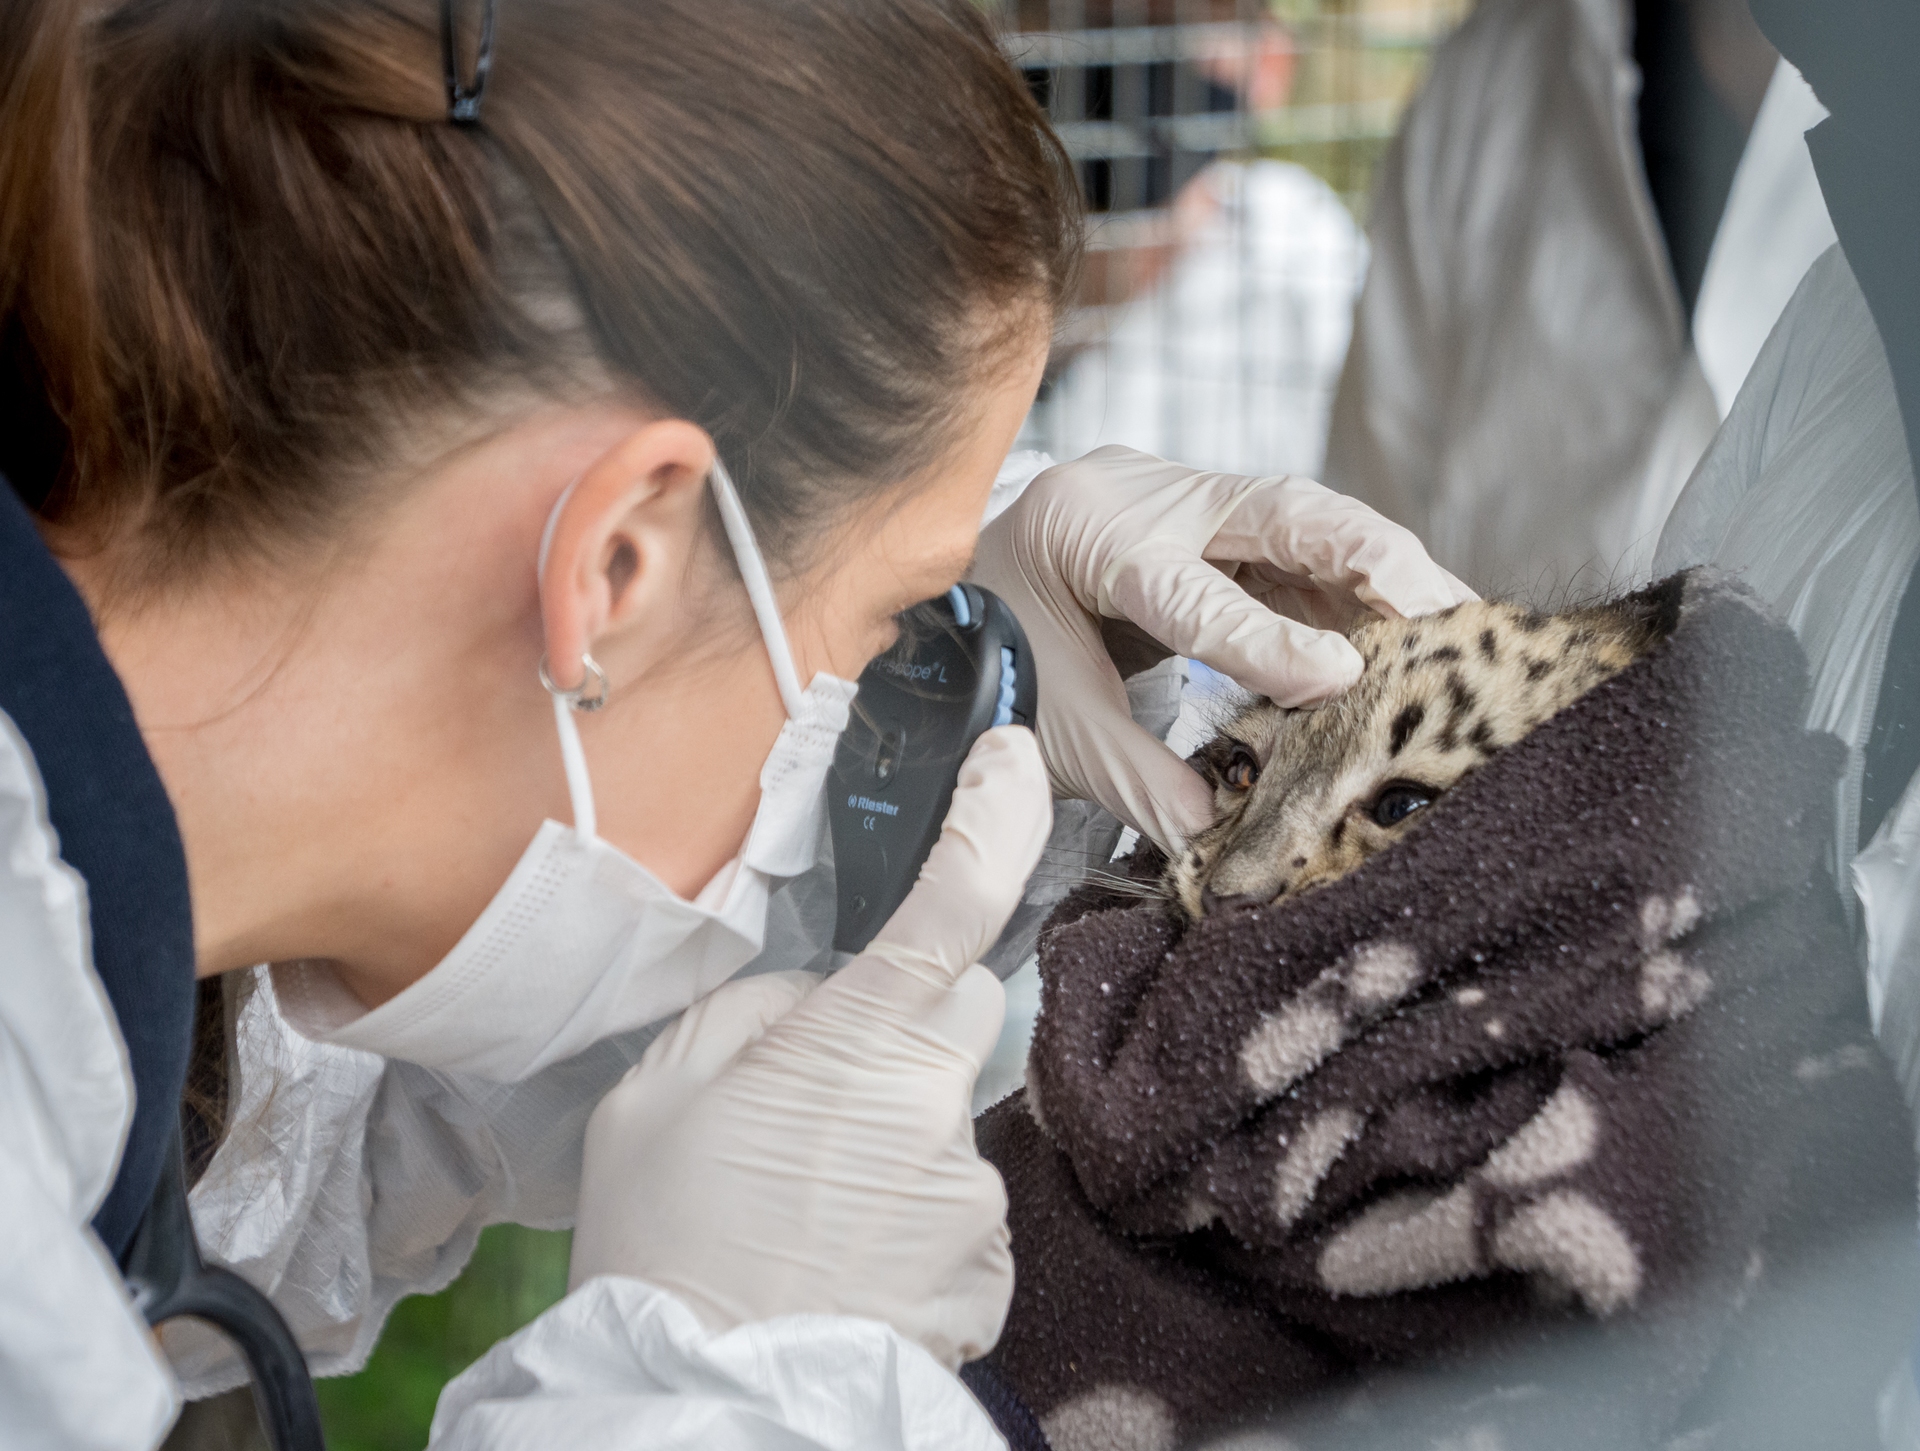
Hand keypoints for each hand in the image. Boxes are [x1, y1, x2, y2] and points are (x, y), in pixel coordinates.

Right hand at [569, 727, 1052, 1369]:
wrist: (705, 1410)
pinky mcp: (986, 1270)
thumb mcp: (662, 1093)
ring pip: (941, 1118)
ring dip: (886, 1139)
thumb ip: (755, 1012)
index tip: (1011, 762)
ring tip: (794, 1210)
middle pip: (957, 1011)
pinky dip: (904, 1215)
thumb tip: (821, 1003)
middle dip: (899, 1023)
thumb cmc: (666, 1248)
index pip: (959, 900)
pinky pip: (953, 1205)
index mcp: (861, 1042)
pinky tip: (835, 1256)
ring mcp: (972, 1196)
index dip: (997, 816)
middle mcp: (940, 1108)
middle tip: (804, 1093)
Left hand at [971, 445, 1473, 850]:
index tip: (1338, 678)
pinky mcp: (1219, 523)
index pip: (1186, 591)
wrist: (954, 590)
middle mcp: (1145, 494)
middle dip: (1368, 560)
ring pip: (1308, 522)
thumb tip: (1212, 836)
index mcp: (1083, 532)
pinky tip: (1416, 630)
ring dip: (1384, 576)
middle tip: (1448, 616)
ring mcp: (1187, 499)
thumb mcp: (1048, 721)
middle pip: (1277, 509)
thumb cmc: (993, 648)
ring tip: (1460, 629)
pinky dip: (1360, 593)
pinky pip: (1304, 552)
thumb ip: (1131, 775)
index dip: (1265, 640)